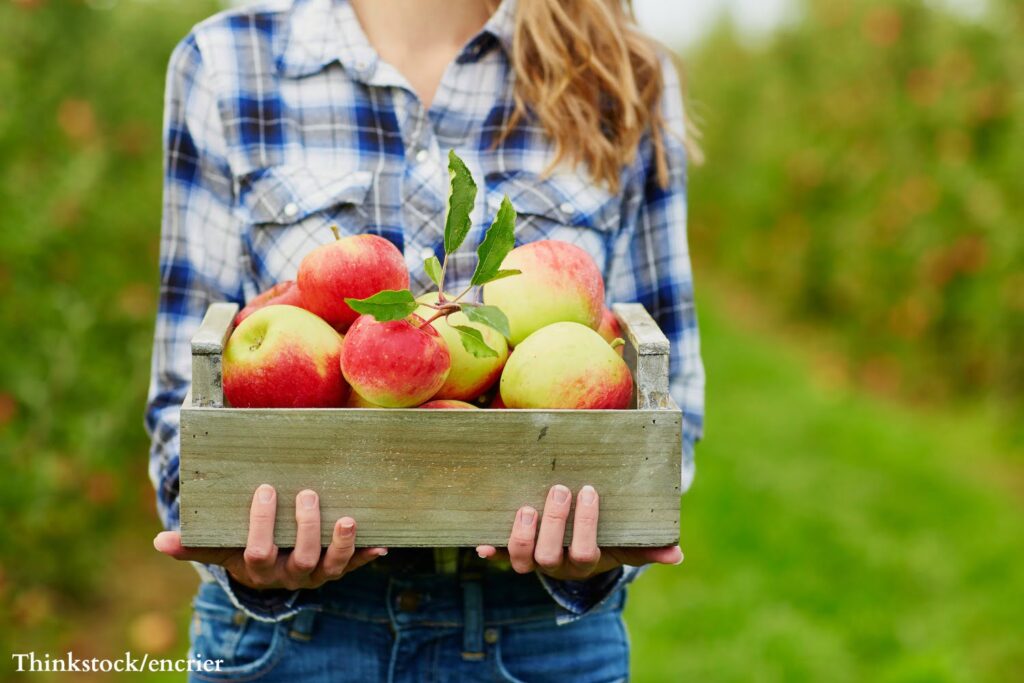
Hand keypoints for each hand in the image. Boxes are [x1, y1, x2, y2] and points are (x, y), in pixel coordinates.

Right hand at [153, 484, 386, 589]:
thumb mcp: (219, 545)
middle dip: (305, 528)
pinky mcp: (338, 568)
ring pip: (331, 567)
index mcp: (258, 569)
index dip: (262, 524)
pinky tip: (382, 544)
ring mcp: (316, 574)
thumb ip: (194, 543)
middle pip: (299, 559)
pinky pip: (355, 565)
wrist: (270, 569)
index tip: (265, 490)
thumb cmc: (242, 546)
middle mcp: (289, 576)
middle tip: (308, 494)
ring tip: (348, 519)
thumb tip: (160, 541)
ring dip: (342, 545)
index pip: (257, 552)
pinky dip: (367, 555)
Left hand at [475, 485, 681, 580]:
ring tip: (525, 508)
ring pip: (521, 560)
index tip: (588, 491)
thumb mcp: (625, 544)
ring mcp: (531, 559)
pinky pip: (497, 555)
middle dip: (553, 524)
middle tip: (558, 490)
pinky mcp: (510, 551)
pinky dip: (489, 550)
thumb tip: (677, 554)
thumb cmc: (603, 539)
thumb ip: (648, 548)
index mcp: (583, 563)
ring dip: (521, 536)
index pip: (585, 551)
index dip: (585, 525)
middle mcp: (555, 565)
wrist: (573, 550)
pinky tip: (481, 543)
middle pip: (550, 556)